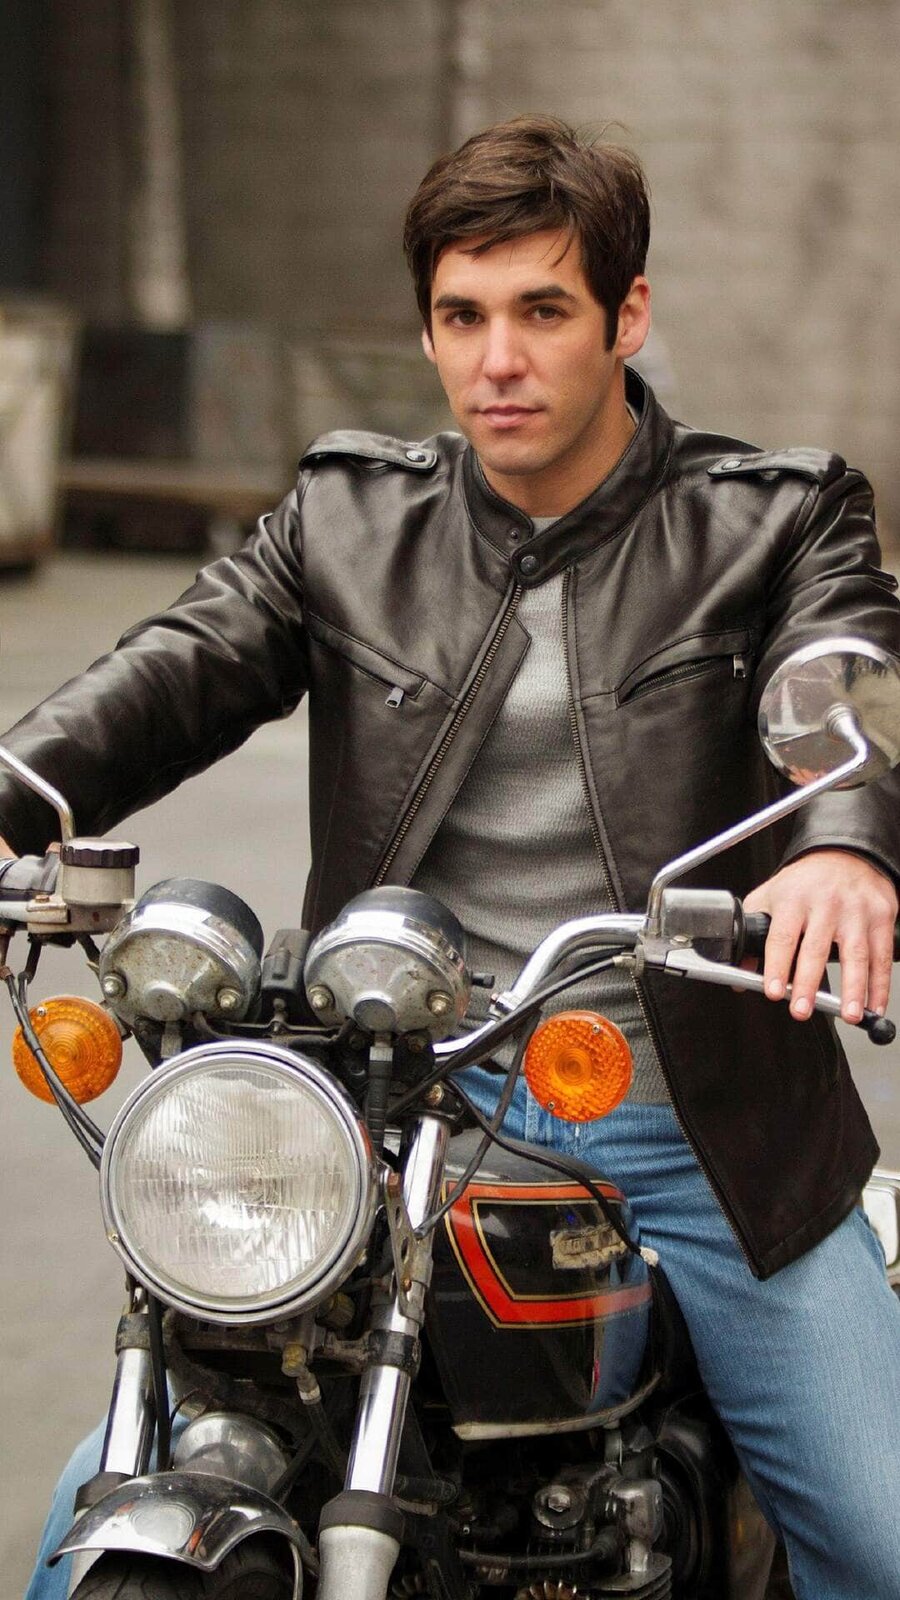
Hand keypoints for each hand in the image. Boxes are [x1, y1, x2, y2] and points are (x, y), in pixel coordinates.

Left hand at [742, 850, 897, 1023]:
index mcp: (793, 899)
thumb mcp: (771, 895)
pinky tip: (873, 1005)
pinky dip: (880, 985)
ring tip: (847, 1014)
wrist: (846, 853)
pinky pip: (881, 956)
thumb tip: (739, 971)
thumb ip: (753, 930)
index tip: (774, 991)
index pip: (781, 936)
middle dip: (808, 984)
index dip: (776, 966)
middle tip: (801, 1010)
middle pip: (816, 949)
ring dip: (853, 989)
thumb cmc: (806, 880)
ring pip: (855, 954)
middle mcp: (825, 905)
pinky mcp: (880, 917)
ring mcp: (855, 911)